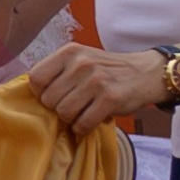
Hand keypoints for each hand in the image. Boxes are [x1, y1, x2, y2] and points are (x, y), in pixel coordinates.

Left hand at [27, 44, 171, 133]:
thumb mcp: (82, 59)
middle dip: (58, 108)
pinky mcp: (110, 98)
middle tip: (73, 106)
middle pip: (49, 99)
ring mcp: (96, 80)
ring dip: (72, 119)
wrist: (146, 72)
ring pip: (64, 113)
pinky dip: (84, 128)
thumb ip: (59, 71)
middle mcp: (81, 63)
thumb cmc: (108, 70)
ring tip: (83, 112)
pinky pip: (83, 123)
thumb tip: (33, 96)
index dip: (41, 92)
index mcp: (70, 52)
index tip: (53, 96)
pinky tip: (91, 121)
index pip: (36, 77)